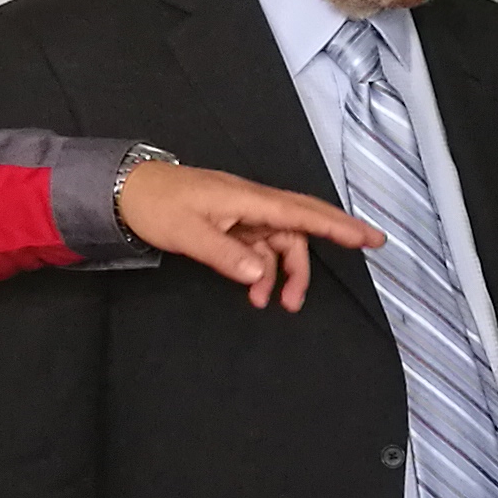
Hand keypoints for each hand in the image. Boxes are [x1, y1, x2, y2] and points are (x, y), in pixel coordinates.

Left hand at [116, 160, 380, 311]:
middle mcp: (253, 204)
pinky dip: (262, 272)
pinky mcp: (233, 225)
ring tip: (277, 305)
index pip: (302, 213)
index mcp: (248, 199)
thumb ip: (226, 255)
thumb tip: (261, 276)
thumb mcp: (188, 233)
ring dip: (284, 273)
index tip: (369, 237)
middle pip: (302, 224)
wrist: (127, 193)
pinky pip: (260, 250)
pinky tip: (255, 293)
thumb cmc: (157, 205)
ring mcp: (244, 215)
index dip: (338, 226)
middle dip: (326, 245)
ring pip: (281, 243)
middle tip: (347, 265)